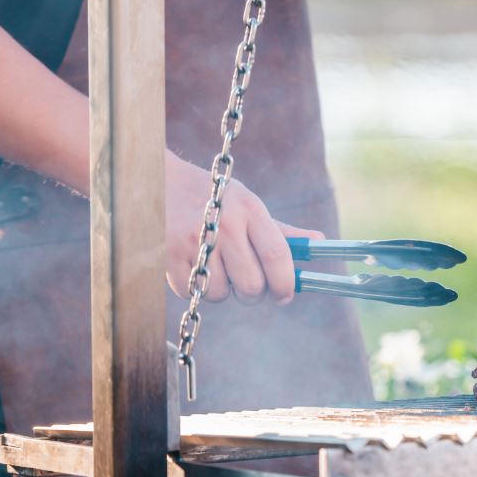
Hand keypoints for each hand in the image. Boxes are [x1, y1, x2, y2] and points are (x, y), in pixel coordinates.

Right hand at [164, 154, 322, 304]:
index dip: (286, 284)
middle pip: (252, 285)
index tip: (285, 295)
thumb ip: (282, 231)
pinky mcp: (168, 255)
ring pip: (221, 293)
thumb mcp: (248, 206)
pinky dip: (195, 288)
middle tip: (249, 284)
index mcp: (249, 210)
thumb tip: (320, 241)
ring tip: (216, 267)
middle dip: (255, 294)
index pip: (278, 256)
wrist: (157, 180)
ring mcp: (194, 241)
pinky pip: (192, 293)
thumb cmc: (213, 199)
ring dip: (223, 290)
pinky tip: (194, 266)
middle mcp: (224, 225)